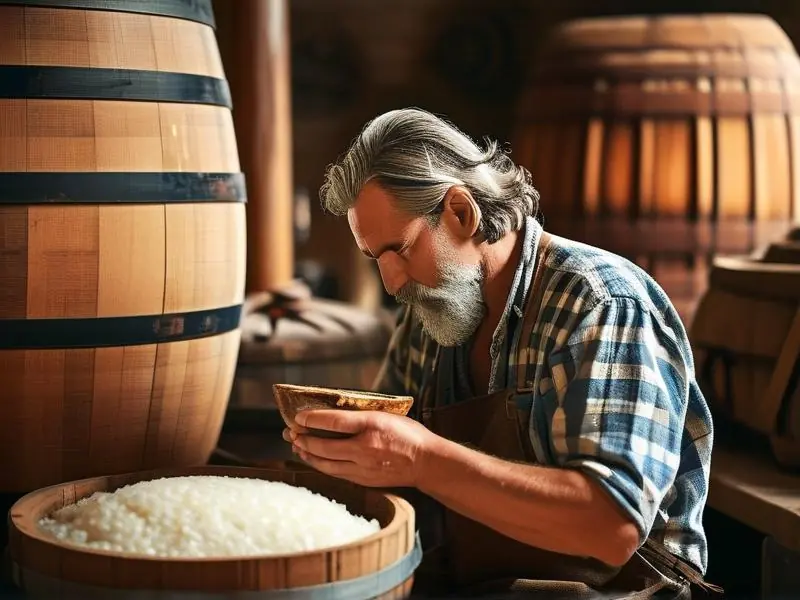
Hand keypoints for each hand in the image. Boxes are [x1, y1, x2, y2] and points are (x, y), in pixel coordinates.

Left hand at [282, 409, 435, 487]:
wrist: (426, 463)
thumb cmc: (409, 435)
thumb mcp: (387, 415)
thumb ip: (362, 416)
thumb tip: (335, 414)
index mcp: (372, 425)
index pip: (334, 422)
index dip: (313, 419)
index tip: (299, 417)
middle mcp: (365, 448)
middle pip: (324, 446)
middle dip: (303, 439)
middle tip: (290, 432)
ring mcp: (363, 467)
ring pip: (326, 463)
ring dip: (308, 454)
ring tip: (297, 446)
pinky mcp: (364, 480)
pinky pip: (335, 473)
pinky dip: (321, 465)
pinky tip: (314, 459)